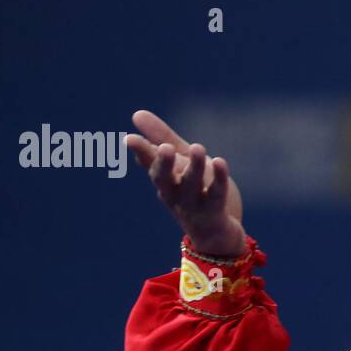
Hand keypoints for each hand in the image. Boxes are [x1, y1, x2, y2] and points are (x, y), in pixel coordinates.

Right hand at [126, 109, 246, 255]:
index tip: (130, 139)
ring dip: (193, 167)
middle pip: (164, 179)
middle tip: (165, 149)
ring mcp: (193, 205)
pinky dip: (218, 179)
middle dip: (163, 164)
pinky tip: (220, 162)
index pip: (150, 164)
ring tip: (197, 147)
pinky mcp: (214, 212)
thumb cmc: (194, 195)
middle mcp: (174, 194)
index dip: (141, 152)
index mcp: (165, 181)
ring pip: (191, 186)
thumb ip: (162, 140)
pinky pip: (216, 195)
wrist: (217, 236)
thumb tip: (136, 114)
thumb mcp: (180, 164)